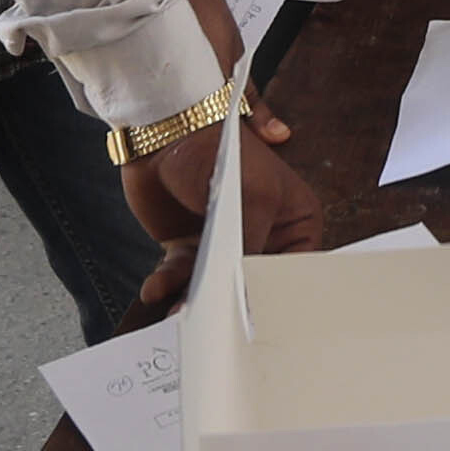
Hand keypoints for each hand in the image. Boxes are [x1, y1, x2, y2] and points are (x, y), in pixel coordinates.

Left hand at [127, 119, 322, 307]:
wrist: (163, 127)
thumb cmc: (220, 149)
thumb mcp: (250, 200)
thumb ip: (251, 248)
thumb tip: (246, 293)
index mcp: (294, 220)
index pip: (293, 268)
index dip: (277, 294)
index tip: (259, 320)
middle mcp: (261, 235)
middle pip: (252, 282)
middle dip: (231, 302)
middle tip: (216, 324)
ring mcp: (223, 242)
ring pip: (213, 284)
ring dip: (193, 299)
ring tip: (175, 313)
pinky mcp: (188, 245)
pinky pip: (181, 274)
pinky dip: (168, 284)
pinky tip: (155, 289)